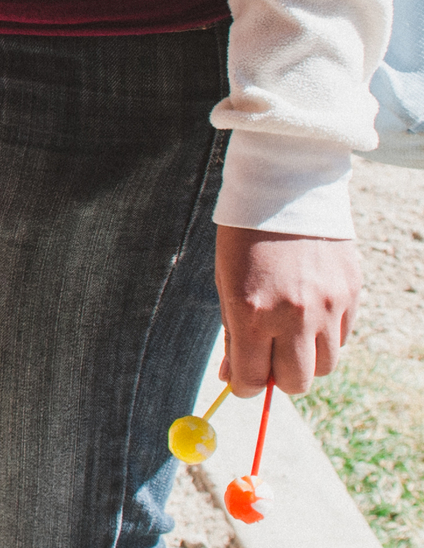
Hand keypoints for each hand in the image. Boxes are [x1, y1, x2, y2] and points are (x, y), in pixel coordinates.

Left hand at [216, 225, 360, 393]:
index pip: (253, 378)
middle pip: (296, 382)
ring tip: (290, 332)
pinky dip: (325, 337)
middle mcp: (293, 315)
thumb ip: (232, 334)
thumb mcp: (226, 283)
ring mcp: (327, 307)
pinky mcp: (351, 295)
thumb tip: (232, 378)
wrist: (286, 191)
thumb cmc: (245, 238)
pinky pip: (342, 339)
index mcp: (252, 312)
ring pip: (325, 366)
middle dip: (279, 378)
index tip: (242, 381)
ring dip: (306, 359)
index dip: (245, 386)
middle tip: (268, 358)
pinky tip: (309, 311)